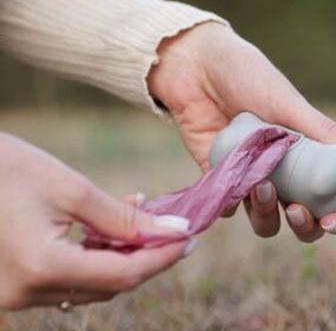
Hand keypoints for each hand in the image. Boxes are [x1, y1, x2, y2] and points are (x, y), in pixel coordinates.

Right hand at [0, 133, 194, 309]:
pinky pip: (65, 279)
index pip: (122, 276)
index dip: (162, 258)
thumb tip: (174, 230)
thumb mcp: (71, 189)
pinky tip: (107, 227)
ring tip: (139, 216)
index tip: (189, 237)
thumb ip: (125, 217)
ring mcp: (14, 295)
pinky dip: (91, 258)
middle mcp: (26, 292)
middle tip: (171, 226)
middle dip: (144, 256)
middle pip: (108, 285)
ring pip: (88, 286)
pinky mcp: (10, 287)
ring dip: (120, 256)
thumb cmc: (6, 169)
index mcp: (42, 267)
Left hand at [147, 22, 335, 241]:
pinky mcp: (219, 181)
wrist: (194, 66)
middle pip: (302, 221)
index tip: (333, 222)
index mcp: (309, 155)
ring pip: (266, 221)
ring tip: (260, 186)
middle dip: (304, 226)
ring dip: (267, 215)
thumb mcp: (288, 102)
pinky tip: (230, 179)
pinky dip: (232, 203)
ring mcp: (252, 180)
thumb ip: (325, 131)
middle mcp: (284, 174)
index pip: (333, 198)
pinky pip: (229, 208)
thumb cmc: (247, 75)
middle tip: (296, 209)